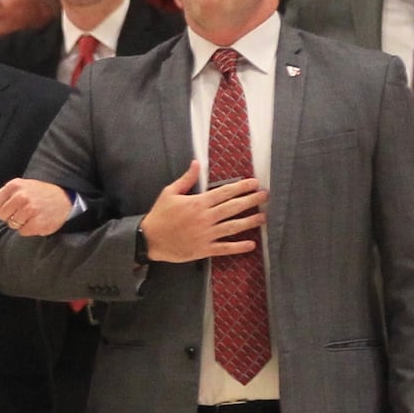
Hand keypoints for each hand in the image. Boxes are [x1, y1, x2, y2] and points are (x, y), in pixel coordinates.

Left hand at [0, 178, 74, 235]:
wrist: (66, 199)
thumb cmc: (40, 194)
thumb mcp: (21, 189)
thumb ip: (2, 200)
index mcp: (15, 185)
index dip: (4, 207)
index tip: (15, 204)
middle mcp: (21, 196)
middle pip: (2, 215)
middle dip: (11, 215)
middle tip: (25, 210)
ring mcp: (29, 210)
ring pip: (12, 224)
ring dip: (21, 223)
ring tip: (33, 215)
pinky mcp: (36, 223)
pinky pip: (22, 232)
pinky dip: (29, 229)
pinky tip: (38, 220)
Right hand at [137, 161, 265, 262]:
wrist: (149, 239)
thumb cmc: (159, 215)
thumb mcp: (169, 193)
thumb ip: (186, 179)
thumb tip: (196, 163)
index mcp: (198, 203)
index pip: (224, 192)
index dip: (241, 187)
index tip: (254, 183)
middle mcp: (205, 218)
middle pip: (233, 207)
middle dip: (251, 200)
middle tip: (265, 196)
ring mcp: (206, 235)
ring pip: (233, 227)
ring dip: (250, 222)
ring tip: (263, 217)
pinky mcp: (204, 249)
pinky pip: (225, 248)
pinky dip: (239, 247)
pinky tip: (251, 244)